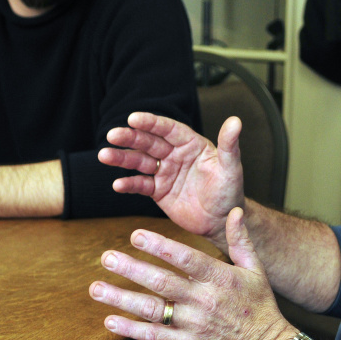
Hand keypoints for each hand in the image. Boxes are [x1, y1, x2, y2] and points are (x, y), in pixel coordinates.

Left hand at [89, 207, 293, 339]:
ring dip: (122, 299)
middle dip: (132, 269)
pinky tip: (110, 320)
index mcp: (220, 278)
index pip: (186, 259)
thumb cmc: (260, 305)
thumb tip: (234, 211)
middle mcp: (204, 301)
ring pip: (153, 310)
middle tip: (107, 257)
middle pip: (162, 282)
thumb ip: (240, 239)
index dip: (161, 247)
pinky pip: (156, 336)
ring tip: (97, 288)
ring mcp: (194, 324)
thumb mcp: (255, 268)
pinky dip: (132, 330)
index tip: (137, 235)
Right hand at [99, 112, 244, 245]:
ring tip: (104, 155)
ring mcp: (165, 172)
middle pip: (149, 142)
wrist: (222, 222)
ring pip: (140, 161)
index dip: (151, 123)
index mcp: (191, 144)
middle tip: (112, 135)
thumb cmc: (230, 192)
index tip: (133, 118)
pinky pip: (141, 185)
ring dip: (122, 158)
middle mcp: (175, 154)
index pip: (168, 129)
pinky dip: (129, 184)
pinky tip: (117, 184)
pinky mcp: (158, 191)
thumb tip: (236, 121)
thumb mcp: (231, 168)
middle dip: (130, 138)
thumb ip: (229, 145)